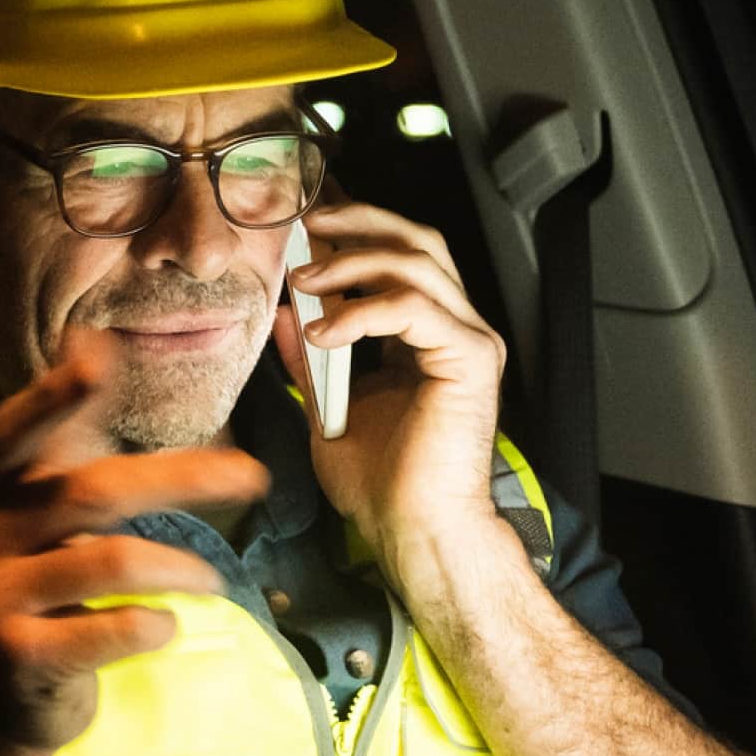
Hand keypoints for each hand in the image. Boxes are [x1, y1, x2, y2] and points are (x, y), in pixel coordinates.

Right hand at [0, 329, 269, 755]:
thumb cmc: (19, 592)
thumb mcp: (19, 515)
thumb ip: (57, 444)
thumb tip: (93, 345)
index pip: (12, 433)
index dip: (54, 396)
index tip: (100, 357)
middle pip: (90, 489)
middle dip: (182, 477)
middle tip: (252, 475)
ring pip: (107, 559)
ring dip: (178, 566)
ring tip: (214, 581)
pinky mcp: (18, 656)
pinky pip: (107, 630)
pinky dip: (151, 625)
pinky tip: (165, 629)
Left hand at [271, 203, 511, 576]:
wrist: (416, 533)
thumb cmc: (383, 487)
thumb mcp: (327, 409)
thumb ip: (311, 361)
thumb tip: (284, 313)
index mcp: (430, 336)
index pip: (401, 256)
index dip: (357, 230)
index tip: (305, 224)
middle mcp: (458, 328)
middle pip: (417, 240)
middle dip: (359, 223)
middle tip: (306, 227)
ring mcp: (472, 340)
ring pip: (417, 262)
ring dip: (351, 264)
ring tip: (303, 281)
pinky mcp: (472, 359)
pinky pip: (415, 308)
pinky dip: (362, 312)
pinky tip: (323, 334)